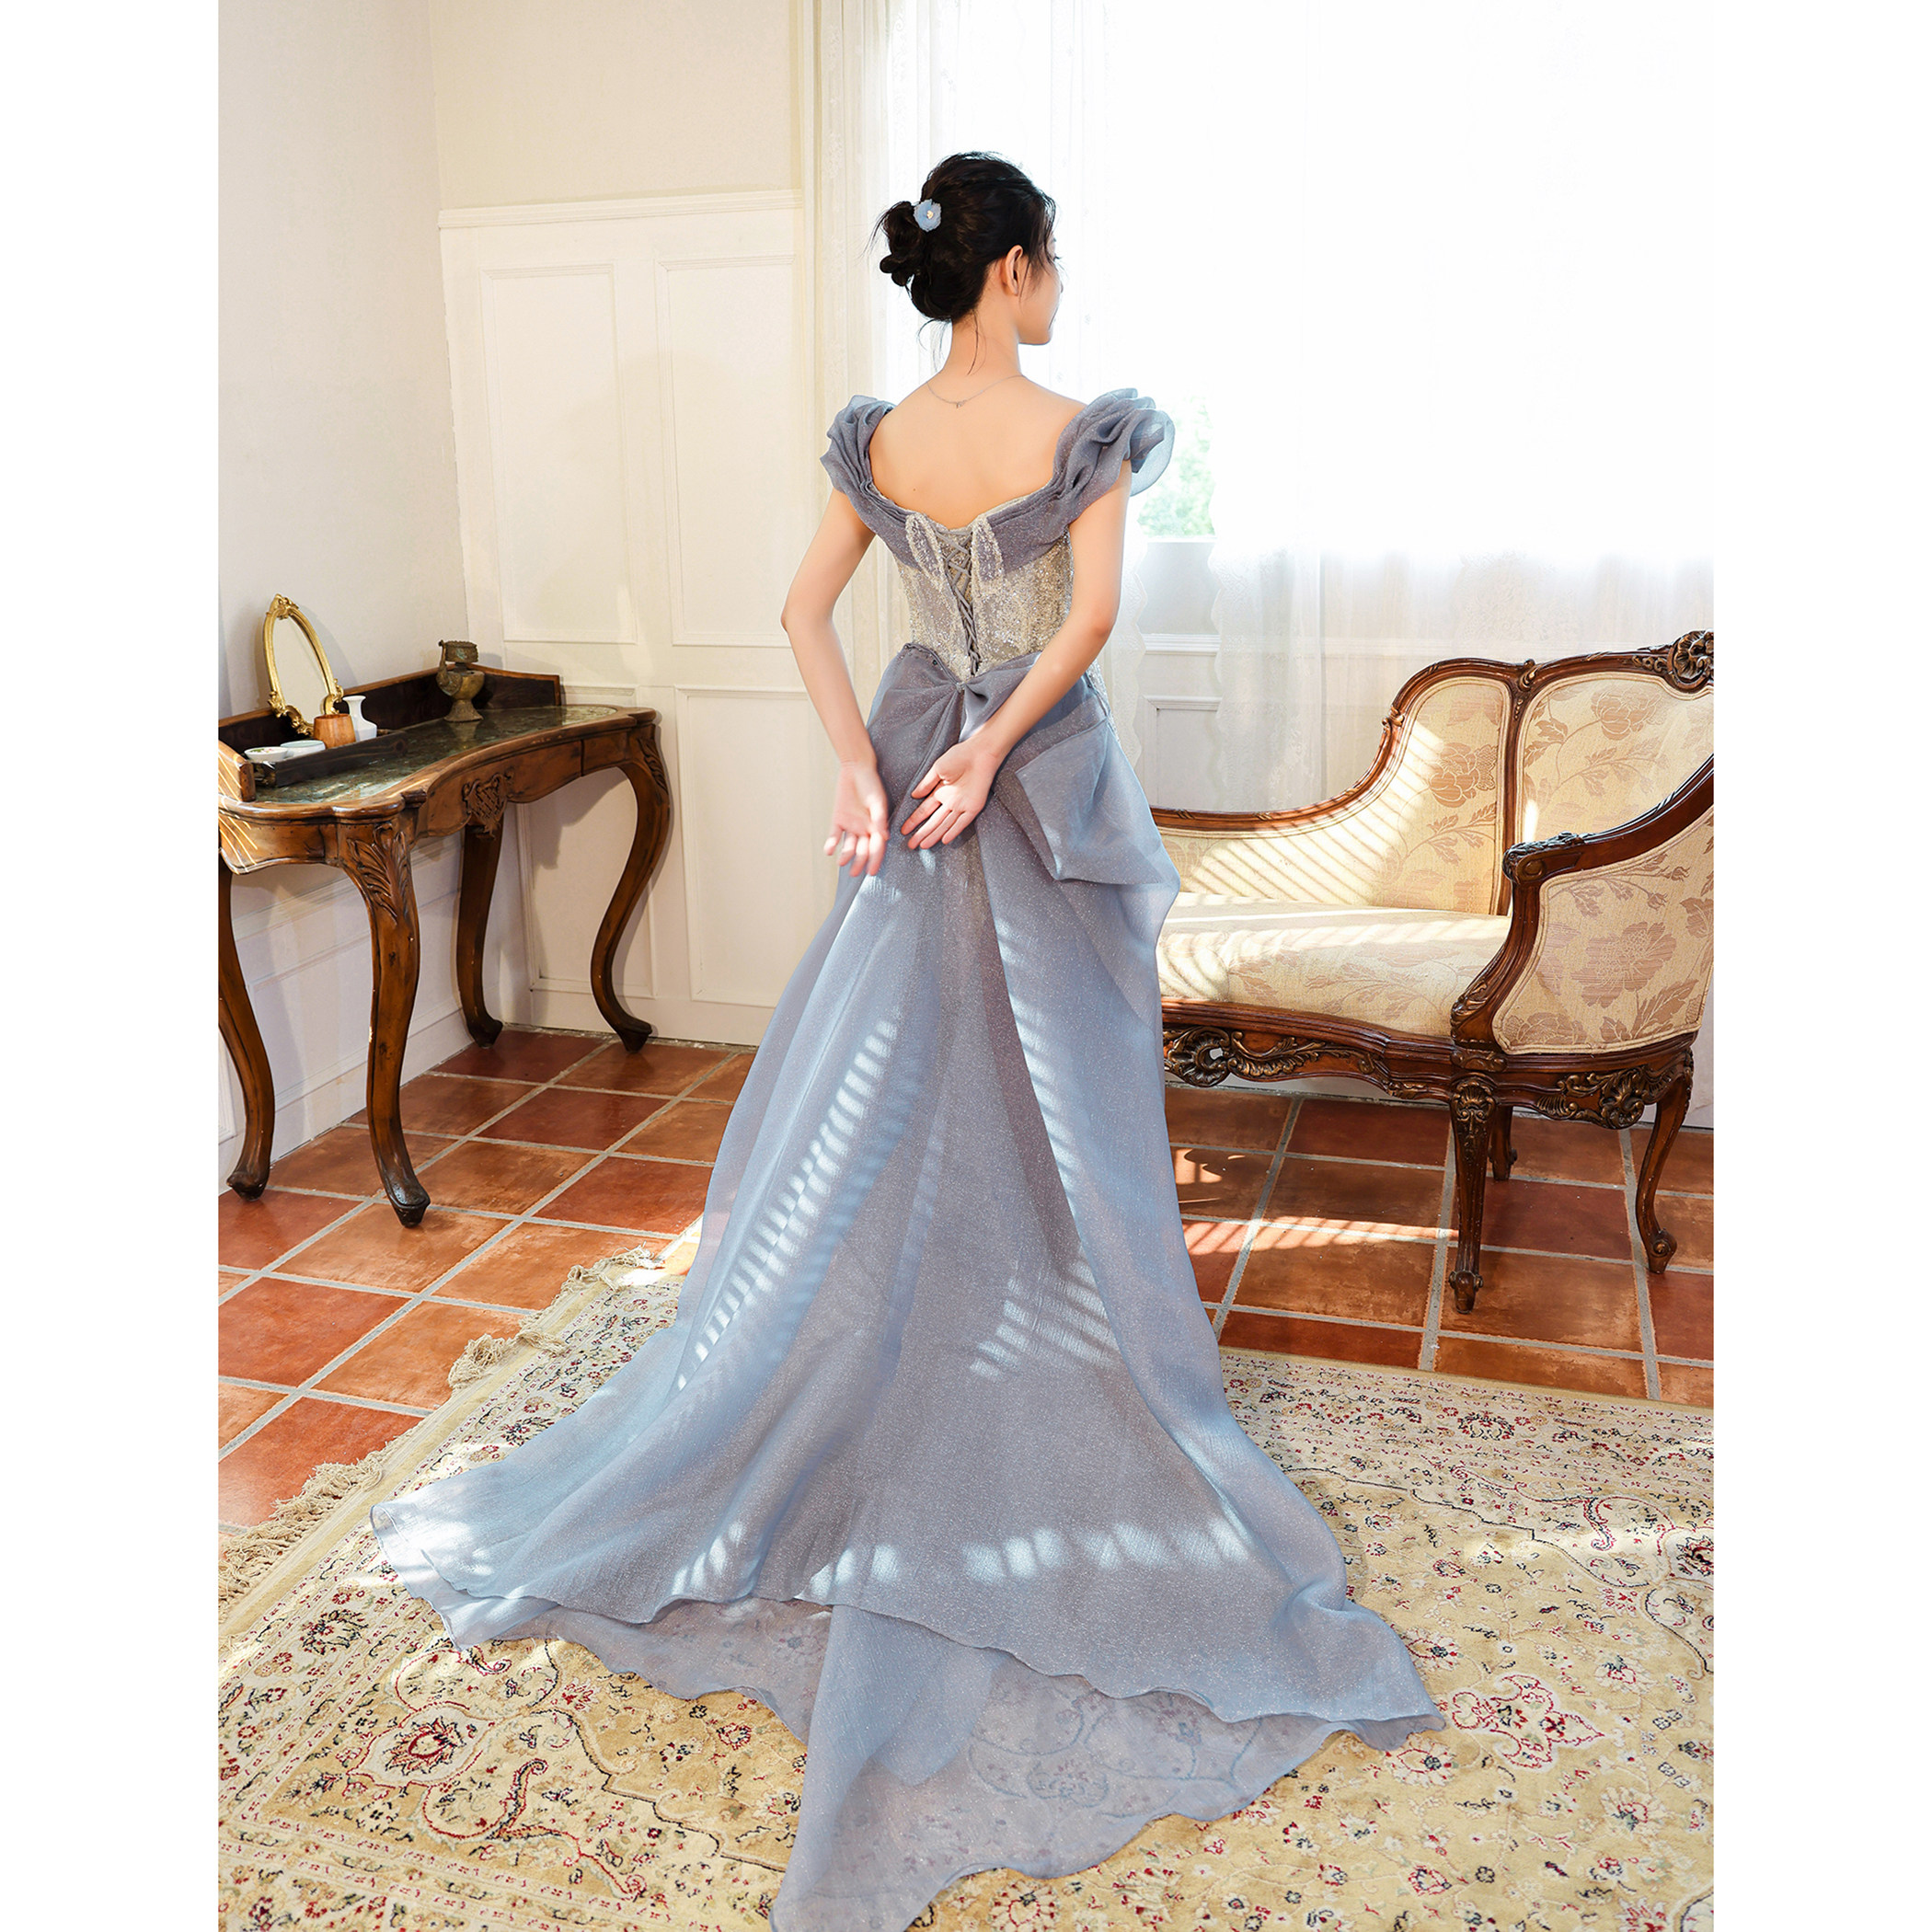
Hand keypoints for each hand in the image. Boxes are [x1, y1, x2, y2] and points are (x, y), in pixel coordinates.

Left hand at [825, 757, 889, 876]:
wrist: (855, 769)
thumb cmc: (871, 784)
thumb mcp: (877, 801)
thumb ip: (880, 819)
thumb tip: (884, 837)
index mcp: (877, 826)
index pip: (877, 847)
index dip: (875, 860)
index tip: (872, 872)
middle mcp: (865, 829)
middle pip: (863, 850)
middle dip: (859, 862)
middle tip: (854, 874)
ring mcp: (851, 825)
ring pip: (849, 845)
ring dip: (846, 855)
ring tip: (841, 863)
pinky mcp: (838, 819)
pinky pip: (835, 835)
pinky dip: (832, 843)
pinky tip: (829, 851)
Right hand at [901, 735, 1001, 849]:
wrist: (979, 753)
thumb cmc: (959, 756)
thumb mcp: (938, 769)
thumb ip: (926, 784)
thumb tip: (914, 795)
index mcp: (940, 792)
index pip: (924, 810)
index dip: (914, 820)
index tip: (904, 830)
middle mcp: (949, 801)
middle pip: (933, 821)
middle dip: (921, 833)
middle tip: (911, 845)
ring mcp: (961, 805)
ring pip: (945, 825)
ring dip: (934, 835)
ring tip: (923, 846)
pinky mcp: (973, 807)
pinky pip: (962, 822)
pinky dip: (954, 831)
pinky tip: (944, 840)